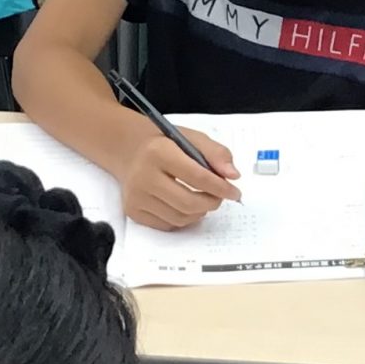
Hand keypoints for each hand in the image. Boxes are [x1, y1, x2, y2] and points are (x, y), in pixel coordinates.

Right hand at [121, 125, 240, 230]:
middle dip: (212, 203)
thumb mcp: (191, 138)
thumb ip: (216, 153)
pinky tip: (184, 205)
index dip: (221, 187)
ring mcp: (136, 196)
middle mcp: (143, 176)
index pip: (197, 177)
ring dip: (199, 212)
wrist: (129, 151)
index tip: (235, 192)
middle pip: (188, 202)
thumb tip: (233, 176)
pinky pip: (168, 225)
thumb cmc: (165, 144)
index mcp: (158, 152)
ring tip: (202, 199)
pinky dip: (183, 219)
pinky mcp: (133, 211)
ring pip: (180, 218)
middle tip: (219, 197)